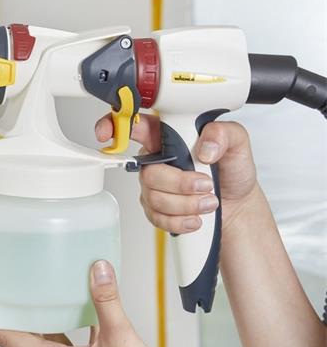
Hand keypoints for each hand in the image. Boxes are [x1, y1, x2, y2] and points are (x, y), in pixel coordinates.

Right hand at [94, 113, 258, 231]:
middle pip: (147, 171)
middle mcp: (157, 160)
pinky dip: (180, 220)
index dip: (115, 126)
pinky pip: (157, 217)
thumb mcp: (238, 143)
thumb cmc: (233, 172)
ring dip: (186, 204)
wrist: (239, 206)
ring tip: (209, 201)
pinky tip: (195, 216)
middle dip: (178, 183)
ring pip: (153, 197)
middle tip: (204, 183)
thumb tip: (203, 146)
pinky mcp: (156, 209)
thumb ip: (222, 134)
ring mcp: (154, 186)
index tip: (107, 133)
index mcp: (169, 136)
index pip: (135, 125)